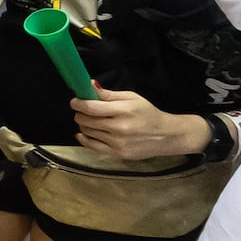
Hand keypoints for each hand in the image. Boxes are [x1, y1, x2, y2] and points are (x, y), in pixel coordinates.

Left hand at [69, 84, 212, 159]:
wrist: (165, 136)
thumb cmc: (148, 114)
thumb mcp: (131, 98)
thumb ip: (108, 94)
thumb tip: (89, 86)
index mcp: (124, 111)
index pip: (91, 107)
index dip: (78, 103)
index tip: (75, 101)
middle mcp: (119, 128)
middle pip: (85, 120)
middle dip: (80, 113)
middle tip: (84, 110)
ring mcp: (117, 143)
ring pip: (86, 132)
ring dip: (84, 125)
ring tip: (92, 120)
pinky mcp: (116, 154)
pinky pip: (91, 146)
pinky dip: (84, 138)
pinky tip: (84, 133)